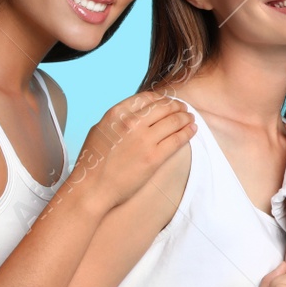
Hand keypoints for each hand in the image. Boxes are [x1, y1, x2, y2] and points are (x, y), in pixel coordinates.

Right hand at [67, 93, 194, 210]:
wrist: (92, 188)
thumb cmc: (94, 162)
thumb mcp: (101, 130)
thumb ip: (119, 119)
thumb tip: (137, 113)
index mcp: (117, 114)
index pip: (147, 98)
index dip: (162, 99)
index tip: (168, 102)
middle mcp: (131, 123)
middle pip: (164, 107)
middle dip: (177, 106)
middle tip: (184, 109)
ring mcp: (144, 140)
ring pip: (173, 121)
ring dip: (185, 117)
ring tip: (190, 118)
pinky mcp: (154, 157)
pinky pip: (177, 139)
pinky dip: (188, 132)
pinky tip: (192, 130)